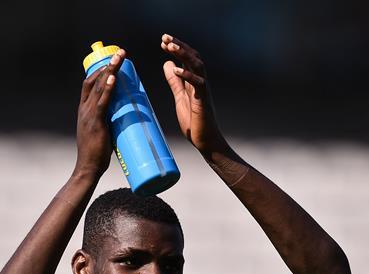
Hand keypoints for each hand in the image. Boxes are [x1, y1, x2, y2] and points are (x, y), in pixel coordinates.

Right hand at [73, 49, 125, 177]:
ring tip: (120, 58)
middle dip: (108, 64)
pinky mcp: (95, 122)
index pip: (90, 84)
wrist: (88, 168)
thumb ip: (111, 124)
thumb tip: (127, 121)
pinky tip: (113, 79)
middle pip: (95, 79)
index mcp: (84, 110)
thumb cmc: (96, 155)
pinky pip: (101, 102)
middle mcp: (84, 108)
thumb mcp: (103, 134)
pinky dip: (107, 88)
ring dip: (110, 70)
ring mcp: (88, 114)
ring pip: (99, 86)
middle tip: (121, 54)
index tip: (113, 61)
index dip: (101, 70)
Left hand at [161, 34, 226, 154]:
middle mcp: (200, 83)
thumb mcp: (180, 98)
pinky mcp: (203, 101)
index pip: (186, 59)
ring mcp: (203, 91)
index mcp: (194, 82)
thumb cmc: (195, 122)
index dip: (176, 48)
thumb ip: (175, 82)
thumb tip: (167, 64)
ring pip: (197, 66)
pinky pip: (198, 84)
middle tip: (164, 38)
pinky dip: (187, 75)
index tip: (163, 41)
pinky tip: (176, 70)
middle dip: (179, 46)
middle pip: (193, 57)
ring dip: (184, 55)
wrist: (205, 141)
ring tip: (171, 46)